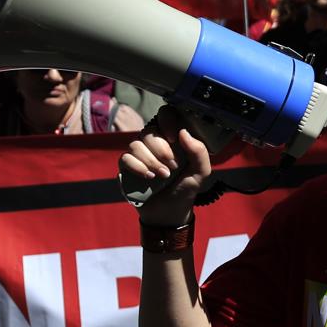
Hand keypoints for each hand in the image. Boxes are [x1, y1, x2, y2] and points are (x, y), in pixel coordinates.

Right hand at [121, 106, 213, 224]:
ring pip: (136, 144)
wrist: (170, 212)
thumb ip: (199, 152)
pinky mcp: (127, 166)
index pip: (166, 115)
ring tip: (163, 176)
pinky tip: (148, 177)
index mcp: (173, 138)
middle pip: (149, 131)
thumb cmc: (186, 188)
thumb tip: (183, 132)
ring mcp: (139, 154)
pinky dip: (137, 167)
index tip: (174, 138)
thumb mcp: (200, 172)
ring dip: (151, 161)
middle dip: (162, 150)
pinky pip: (125, 158)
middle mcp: (154, 142)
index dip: (167, 122)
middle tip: (173, 167)